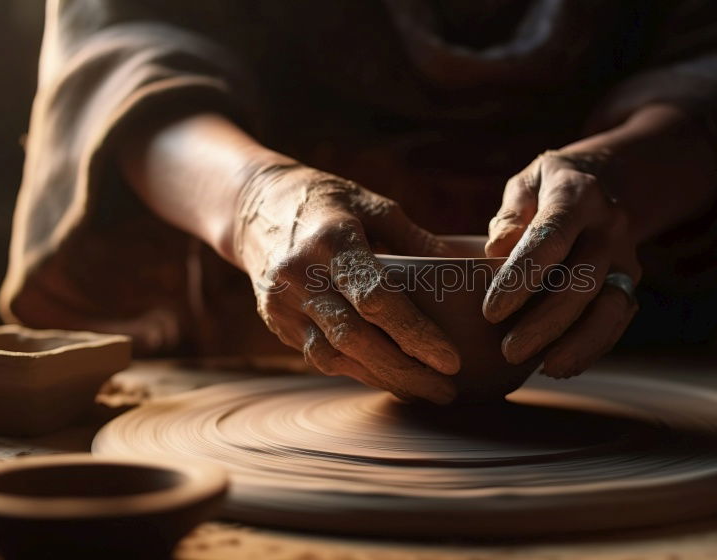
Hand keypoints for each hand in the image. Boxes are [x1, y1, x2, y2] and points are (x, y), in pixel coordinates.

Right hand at [235, 164, 460, 402]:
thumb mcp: (374, 206)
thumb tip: (462, 271)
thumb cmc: (329, 204)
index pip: (375, 298)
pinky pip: (320, 357)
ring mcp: (283, 303)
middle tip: (446, 389)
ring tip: (425, 390)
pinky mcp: (277, 323)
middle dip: (404, 370)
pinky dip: (358, 371)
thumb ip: (416, 240)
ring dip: (382, 379)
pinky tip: (390, 378)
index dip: (414, 333)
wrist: (254, 209)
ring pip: (334, 357)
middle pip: (354, 338)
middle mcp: (301, 276)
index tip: (450, 359)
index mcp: (331, 242)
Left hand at [483, 151, 640, 377]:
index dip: (522, 275)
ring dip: (578, 342)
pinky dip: (592, 347)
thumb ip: (511, 213)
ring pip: (611, 306)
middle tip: (508, 351)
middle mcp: (609, 225)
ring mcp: (626, 255)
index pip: (552, 236)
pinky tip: (560, 365)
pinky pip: (618, 320)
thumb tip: (497, 248)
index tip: (491, 311)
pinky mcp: (630, 281)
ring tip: (544, 368)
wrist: (604, 184)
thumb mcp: (525, 184)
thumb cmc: (547, 190)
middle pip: (583, 279)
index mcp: (578, 194)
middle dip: (546, 320)